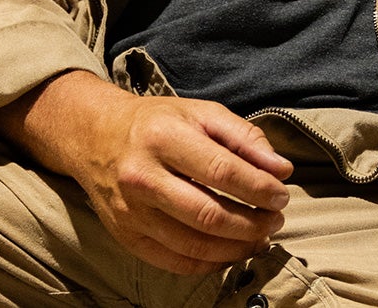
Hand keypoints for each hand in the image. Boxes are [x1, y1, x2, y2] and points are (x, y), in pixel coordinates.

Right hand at [0, 72, 292, 275]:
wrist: (96, 136)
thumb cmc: (157, 123)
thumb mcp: (201, 113)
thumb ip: (244, 137)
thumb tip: (281, 170)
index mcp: (164, 136)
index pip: (222, 171)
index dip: (259, 188)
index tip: (281, 194)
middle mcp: (143, 176)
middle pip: (209, 215)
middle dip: (253, 223)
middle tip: (275, 220)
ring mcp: (131, 211)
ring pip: (194, 245)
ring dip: (237, 247)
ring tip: (259, 237)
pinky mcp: (126, 236)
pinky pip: (175, 262)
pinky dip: (210, 263)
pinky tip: (230, 251)